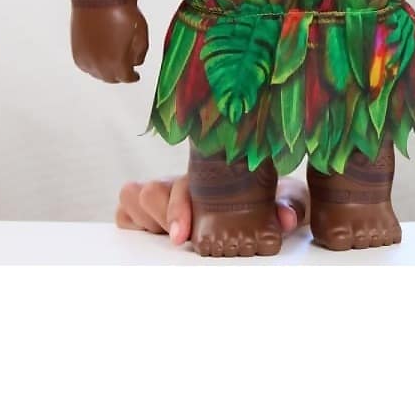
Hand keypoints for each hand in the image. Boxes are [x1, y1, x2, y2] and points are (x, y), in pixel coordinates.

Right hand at [72, 5, 147, 82]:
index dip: (132, 77)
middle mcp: (98, 65)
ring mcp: (85, 58)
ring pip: (96, 73)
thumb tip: (135, 62)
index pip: (126, 78)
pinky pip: (85, 65)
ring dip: (105, 70)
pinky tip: (100, 57)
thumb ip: (140, 52)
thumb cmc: (122, 12)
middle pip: (110, 78)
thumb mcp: (141, 33)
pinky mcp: (76, 51)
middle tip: (125, 68)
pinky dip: (93, 64)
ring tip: (113, 61)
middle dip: (119, 74)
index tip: (135, 75)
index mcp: (117, 63)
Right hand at [115, 173, 310, 244]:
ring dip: (145, 220)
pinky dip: (131, 224)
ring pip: (133, 196)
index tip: (181, 237)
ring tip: (167, 240)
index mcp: (212, 172)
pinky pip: (125, 212)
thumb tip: (286, 219)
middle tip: (179, 240)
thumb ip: (288, 206)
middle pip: (150, 190)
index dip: (176, 210)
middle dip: (161, 217)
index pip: (181, 182)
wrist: (269, 208)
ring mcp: (165, 196)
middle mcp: (184, 181)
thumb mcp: (287, 200)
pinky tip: (150, 240)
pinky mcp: (151, 214)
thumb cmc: (272, 200)